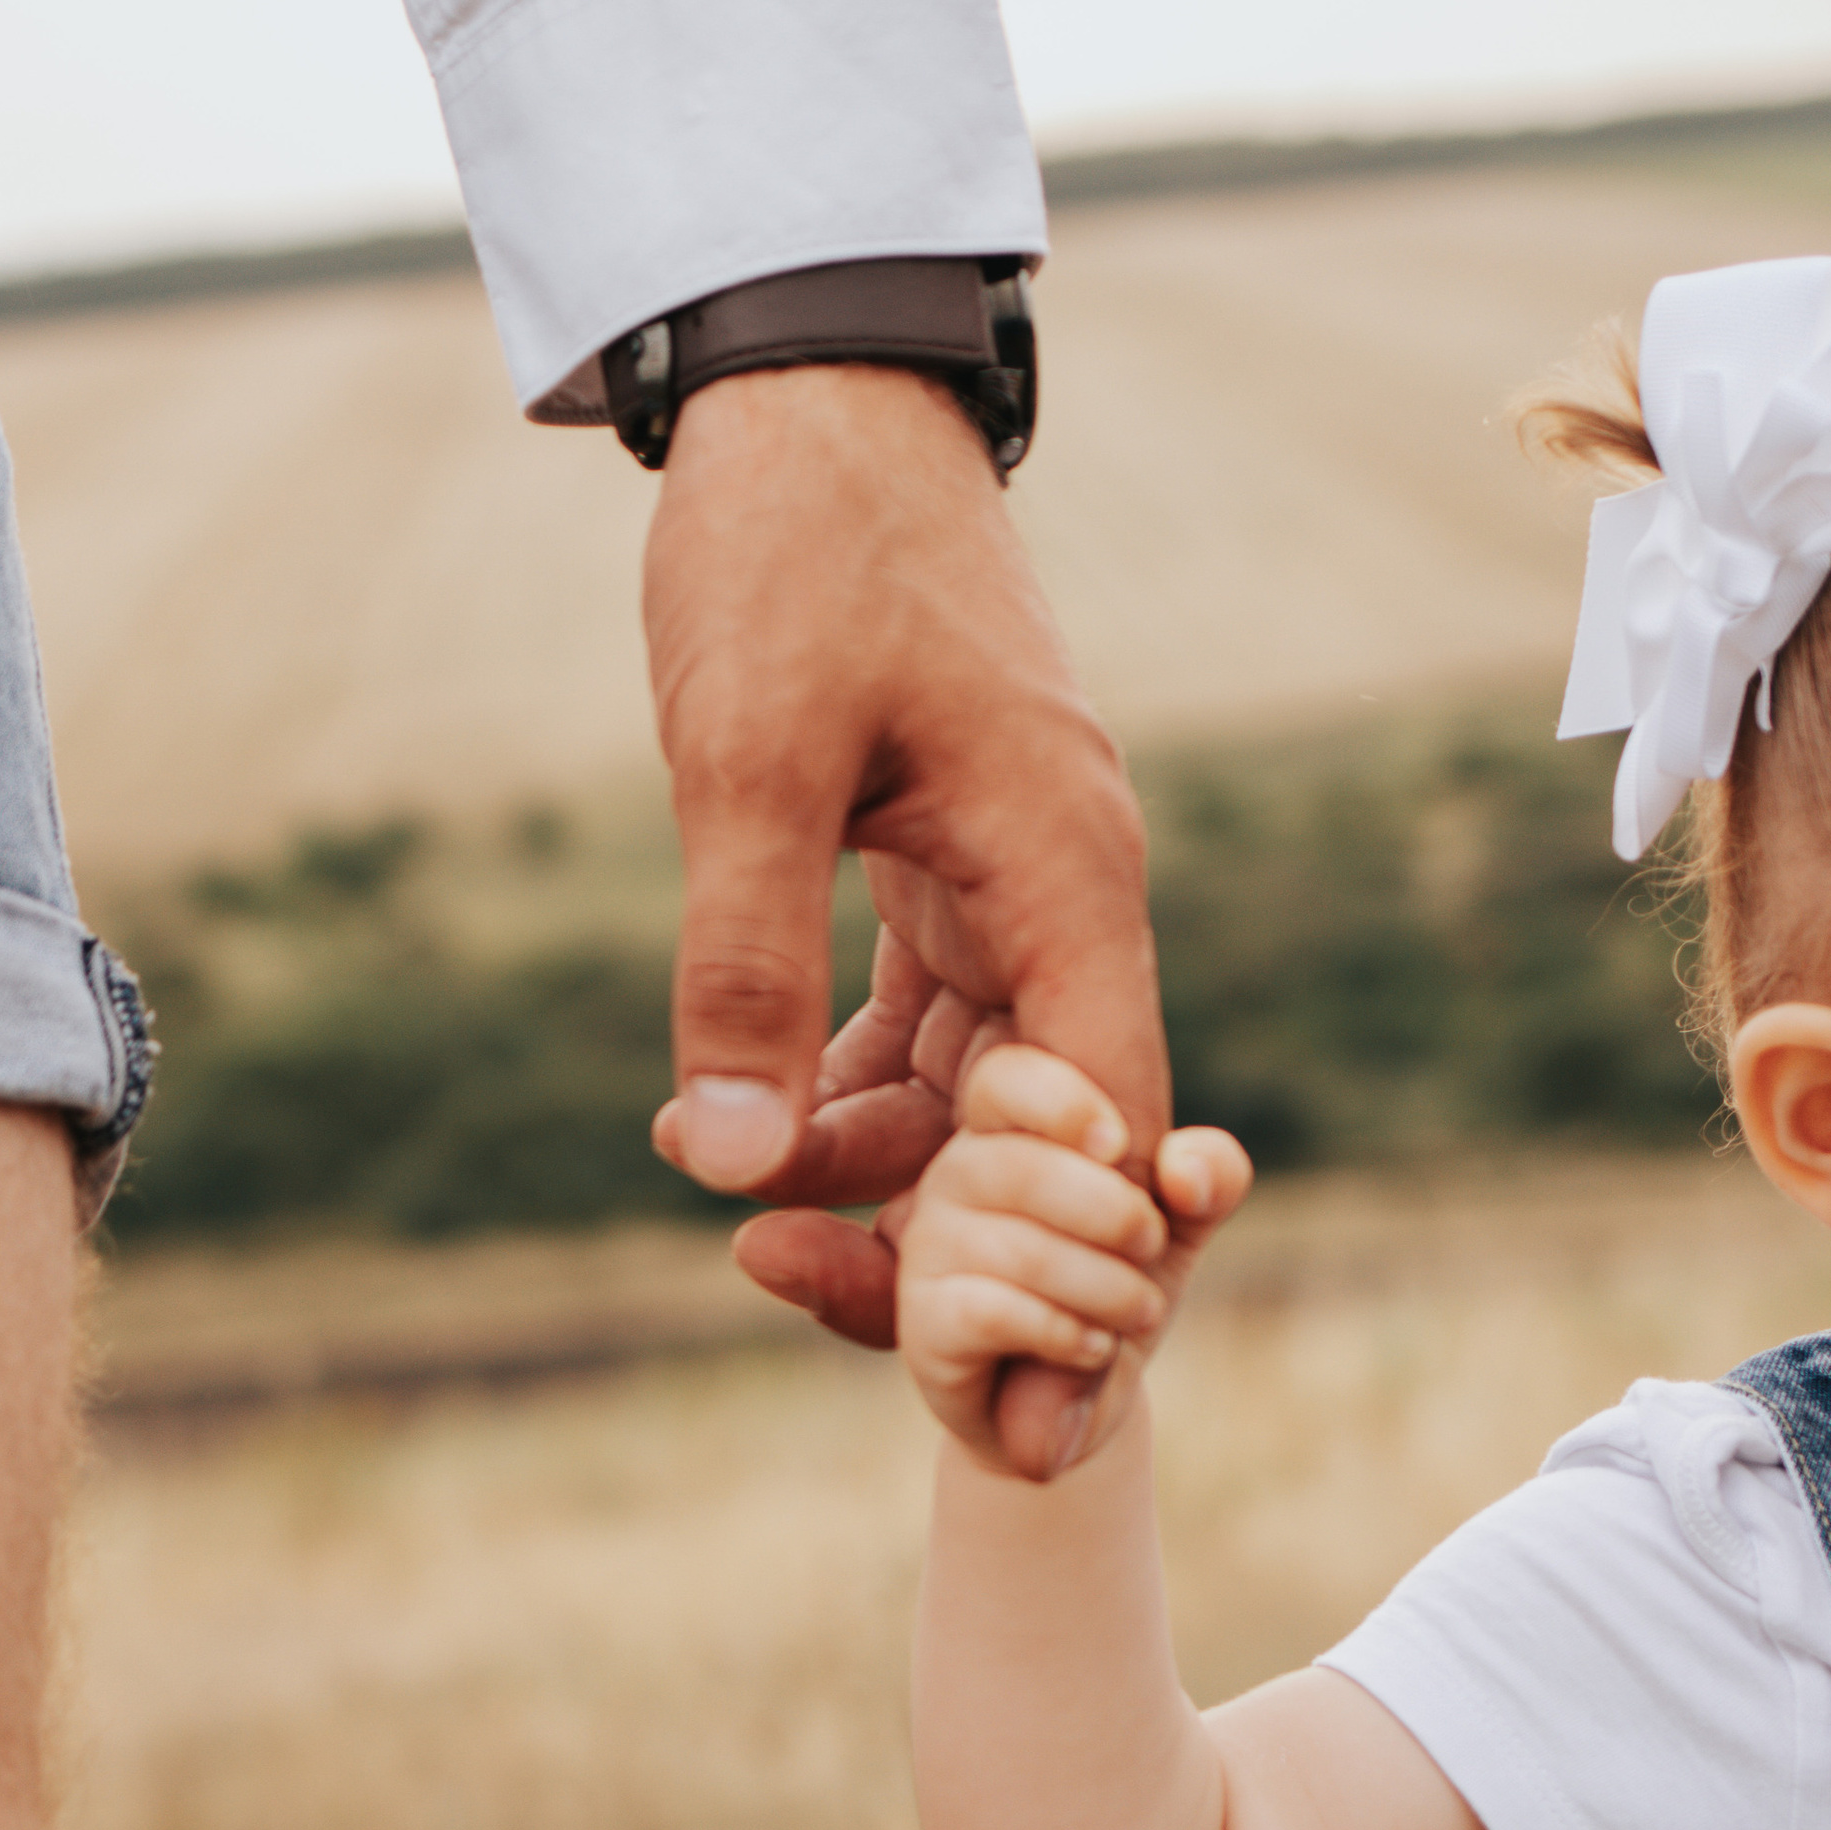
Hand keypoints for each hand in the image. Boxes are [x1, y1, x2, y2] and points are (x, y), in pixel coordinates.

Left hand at [639, 361, 1164, 1371]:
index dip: (1071, 1288)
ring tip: (744, 1227)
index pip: (1106, 1135)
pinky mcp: (942, 855)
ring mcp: (1008, 874)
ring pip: (977, 1087)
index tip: (1013, 1426)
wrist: (806, 404)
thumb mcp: (747, 762)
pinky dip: (852, 1084)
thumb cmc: (792, 555)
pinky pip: (927, 1020)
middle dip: (952, 1249)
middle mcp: (1063, 893)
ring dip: (882, 1170)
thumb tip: (724, 1159)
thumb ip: (744, 960)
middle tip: (801, 1307)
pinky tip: (748, 1123)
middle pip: (1044, 1138)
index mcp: (1065, 880)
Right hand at [898, 1043, 1250, 1477]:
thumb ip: (1208, 1178)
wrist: (1074, 1402)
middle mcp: (954, 1177)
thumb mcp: (1178, 1226)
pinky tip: (1092, 1347)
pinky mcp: (923, 1321)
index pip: (1005, 1078)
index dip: (1063, 1103)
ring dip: (1108, 1289)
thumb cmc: (1117, 1284)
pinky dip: (1066, 1334)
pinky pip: (995, 1313)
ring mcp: (929, 1248)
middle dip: (1115, 1214)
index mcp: (1007, 1129)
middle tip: (1150, 1249)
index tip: (1120, 1148)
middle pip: (1023, 1168)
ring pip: (1021, 1251)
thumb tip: (1186, 1172)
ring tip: (1138, 1311)